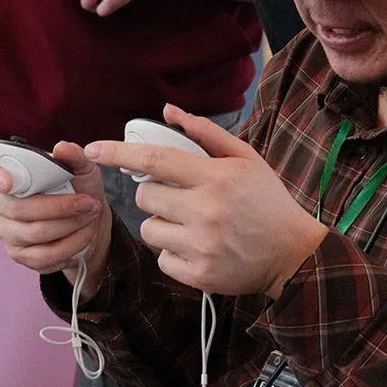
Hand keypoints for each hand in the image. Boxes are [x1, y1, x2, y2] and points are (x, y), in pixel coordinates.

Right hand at [0, 142, 115, 296]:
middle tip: (88, 202)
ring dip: (70, 225)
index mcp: (5, 173)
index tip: (9, 183)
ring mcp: (6, 231)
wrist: (87, 218)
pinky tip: (84, 233)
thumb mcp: (81, 167)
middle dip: (59, 207)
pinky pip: (45, 254)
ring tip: (90, 215)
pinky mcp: (20, 255)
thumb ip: (74, 155)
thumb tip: (63, 148)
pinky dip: (71, 244)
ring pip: (35, 232)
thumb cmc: (77, 186)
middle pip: (18, 209)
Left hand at [84, 105, 326, 297]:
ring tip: (191, 225)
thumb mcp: (245, 159)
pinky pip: (162, 259)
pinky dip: (174, 253)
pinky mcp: (199, 275)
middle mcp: (206, 211)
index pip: (155, 160)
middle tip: (180, 198)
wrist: (293, 254)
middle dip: (154, 195)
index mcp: (216, 178)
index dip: (118, 153)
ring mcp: (201, 246)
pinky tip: (198, 248)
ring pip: (149, 230)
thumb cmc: (266, 200)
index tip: (93, 149)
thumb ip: (204, 133)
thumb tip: (167, 111)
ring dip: (162, 225)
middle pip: (145, 198)